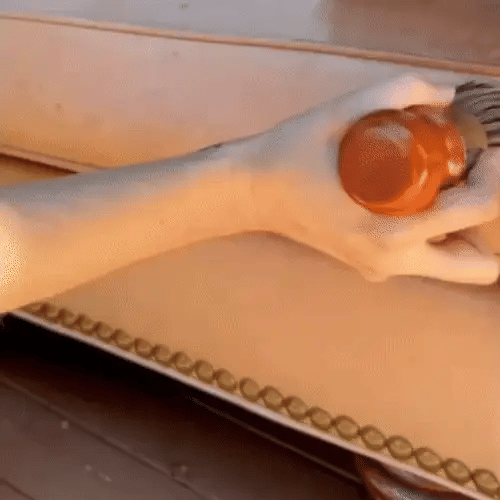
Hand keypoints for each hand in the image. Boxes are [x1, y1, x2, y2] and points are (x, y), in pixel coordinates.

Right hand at [237, 74, 499, 284]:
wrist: (251, 193)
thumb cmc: (291, 156)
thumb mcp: (339, 112)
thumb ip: (396, 90)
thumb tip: (445, 97)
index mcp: (389, 233)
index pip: (476, 213)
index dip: (496, 177)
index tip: (486, 152)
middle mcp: (391, 261)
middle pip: (475, 264)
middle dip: (484, 217)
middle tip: (464, 177)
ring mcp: (380, 269)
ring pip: (451, 263)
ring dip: (462, 225)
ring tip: (435, 184)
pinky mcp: (370, 266)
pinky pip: (422, 256)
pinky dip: (434, 231)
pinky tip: (407, 197)